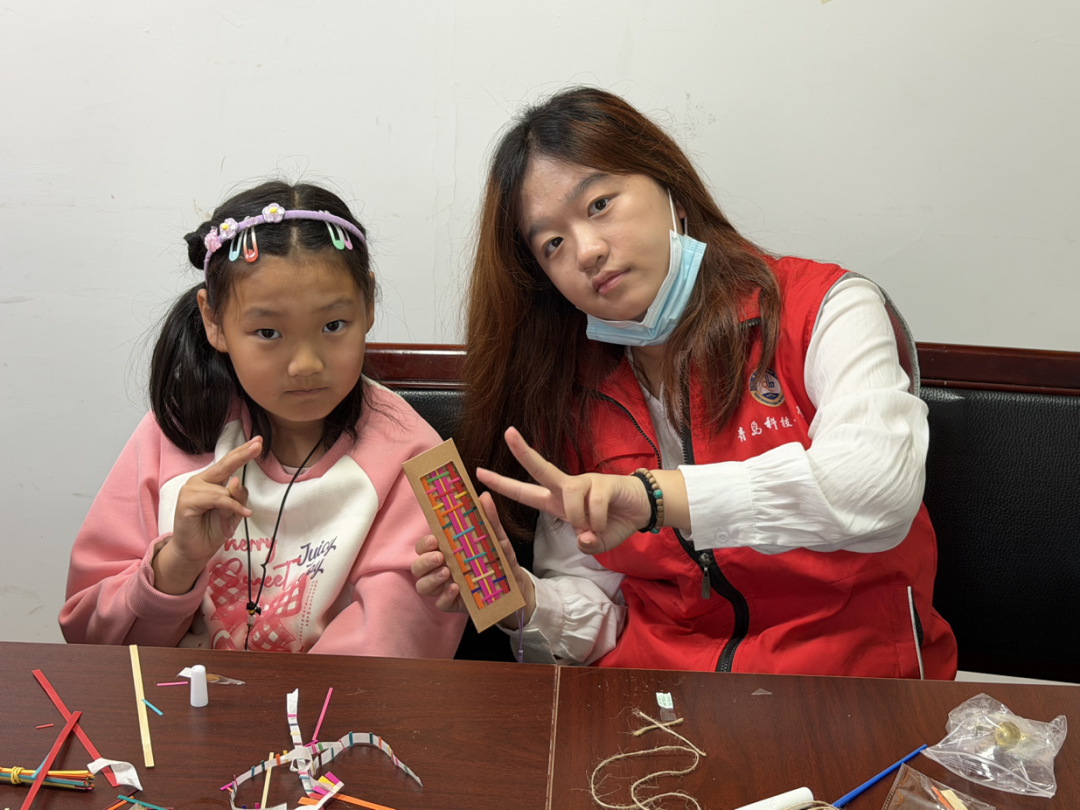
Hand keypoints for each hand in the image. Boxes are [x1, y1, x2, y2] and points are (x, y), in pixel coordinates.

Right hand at [153, 437, 261, 593]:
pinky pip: (218, 500)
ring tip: (237, 517)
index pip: (228, 463)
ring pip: (223, 489)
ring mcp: (191, 490)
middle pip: (224, 465)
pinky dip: (232, 507)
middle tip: (258, 445)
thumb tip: (237, 480)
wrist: (195, 550)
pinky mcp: (187, 502)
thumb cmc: (213, 529)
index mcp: (210, 480)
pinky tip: (243, 513)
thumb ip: (238, 497)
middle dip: (242, 454)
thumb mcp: (234, 512)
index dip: (242, 452)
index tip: (258, 441)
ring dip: (234, 504)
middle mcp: (199, 481)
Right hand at [412, 491, 535, 627]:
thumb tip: (484, 496)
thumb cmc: (499, 558)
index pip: (424, 546)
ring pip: (422, 586)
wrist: (514, 586)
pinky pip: (439, 603)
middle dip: (424, 561)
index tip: (434, 539)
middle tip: (440, 557)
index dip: (424, 543)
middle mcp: (440, 568)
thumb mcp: (496, 538)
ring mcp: (444, 587)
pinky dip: (444, 596)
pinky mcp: (453, 603)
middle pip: (417, 566)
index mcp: (446, 550)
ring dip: (430, 579)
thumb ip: (489, 519)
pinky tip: (456, 589)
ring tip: (447, 573)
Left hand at [475, 427, 649, 555]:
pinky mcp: (603, 482)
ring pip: (569, 496)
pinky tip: (606, 521)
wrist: (642, 509)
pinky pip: (594, 504)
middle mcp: (567, 487)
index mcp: (557, 502)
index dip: (502, 485)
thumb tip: (582, 537)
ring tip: (592, 528)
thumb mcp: (595, 543)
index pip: (525, 492)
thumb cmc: (613, 522)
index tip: (480, 474)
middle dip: (523, 451)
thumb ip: (586, 545)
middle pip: (541, 468)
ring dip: (580, 519)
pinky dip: (598, 520)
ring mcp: (585, 482)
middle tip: (507, 432)